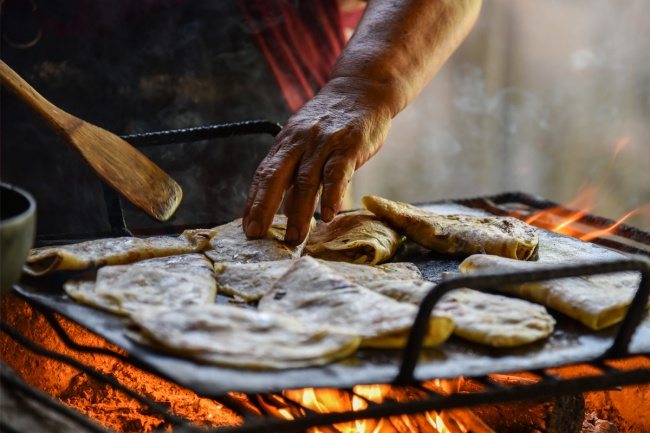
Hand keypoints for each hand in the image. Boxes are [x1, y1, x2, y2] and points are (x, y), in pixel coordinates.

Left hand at [242, 77, 391, 244]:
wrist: (363, 88)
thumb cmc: (333, 120)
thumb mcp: (305, 139)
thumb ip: (294, 170)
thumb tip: (282, 205)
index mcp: (286, 143)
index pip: (263, 175)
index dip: (253, 202)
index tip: (247, 228)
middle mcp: (299, 142)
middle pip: (275, 178)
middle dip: (263, 208)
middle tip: (258, 236)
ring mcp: (323, 143)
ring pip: (306, 180)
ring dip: (298, 212)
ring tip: (295, 238)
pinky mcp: (348, 145)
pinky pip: (337, 173)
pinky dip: (331, 195)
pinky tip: (327, 215)